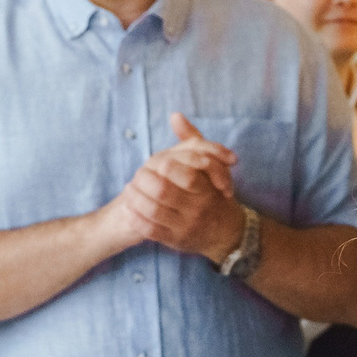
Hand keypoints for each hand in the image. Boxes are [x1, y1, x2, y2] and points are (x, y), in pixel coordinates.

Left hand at [117, 113, 242, 262]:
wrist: (228, 233)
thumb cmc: (216, 194)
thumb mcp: (212, 166)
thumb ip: (193, 140)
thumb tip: (175, 115)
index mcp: (207, 188)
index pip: (182, 174)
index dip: (162, 166)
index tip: (152, 163)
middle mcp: (197, 208)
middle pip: (163, 191)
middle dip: (143, 181)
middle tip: (136, 175)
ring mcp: (186, 226)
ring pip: (153, 211)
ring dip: (135, 198)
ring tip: (129, 190)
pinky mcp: (175, 241)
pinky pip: (150, 230)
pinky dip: (137, 218)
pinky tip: (130, 209)